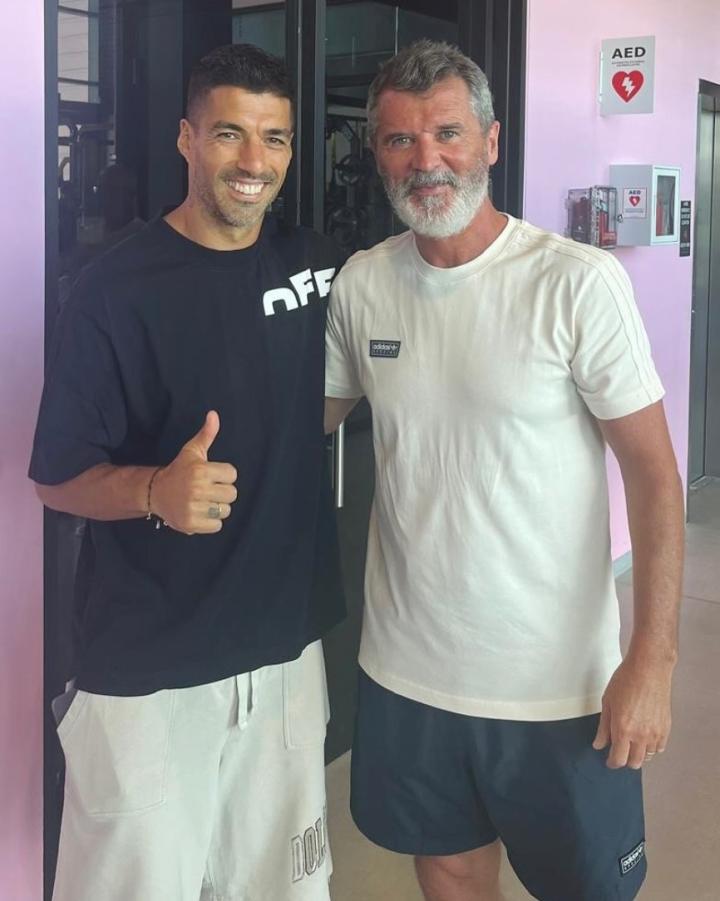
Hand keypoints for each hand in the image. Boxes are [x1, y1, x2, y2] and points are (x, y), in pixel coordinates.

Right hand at [151, 411, 237, 533]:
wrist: (155, 492)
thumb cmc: (179, 470)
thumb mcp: (192, 451)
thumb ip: (206, 434)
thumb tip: (214, 414)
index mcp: (200, 470)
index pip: (232, 474)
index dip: (224, 475)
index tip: (212, 476)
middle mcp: (197, 489)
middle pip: (232, 494)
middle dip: (223, 492)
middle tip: (209, 490)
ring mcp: (193, 508)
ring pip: (226, 510)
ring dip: (218, 508)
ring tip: (205, 502)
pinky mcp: (191, 523)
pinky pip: (217, 526)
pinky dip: (212, 522)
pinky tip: (201, 513)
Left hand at [592, 654, 673, 768]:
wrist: (649, 669)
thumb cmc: (626, 681)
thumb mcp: (607, 702)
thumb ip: (603, 727)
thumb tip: (598, 744)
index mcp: (623, 729)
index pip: (618, 759)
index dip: (612, 762)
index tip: (609, 760)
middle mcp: (641, 735)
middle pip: (634, 763)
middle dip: (625, 760)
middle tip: (619, 751)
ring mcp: (656, 733)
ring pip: (648, 757)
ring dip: (638, 754)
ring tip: (631, 742)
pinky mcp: (666, 728)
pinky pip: (659, 747)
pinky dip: (651, 747)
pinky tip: (644, 737)